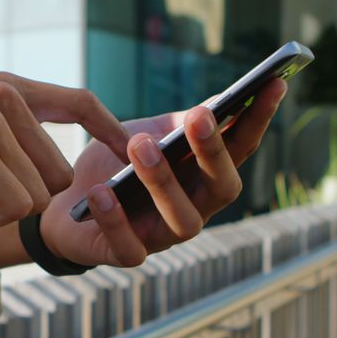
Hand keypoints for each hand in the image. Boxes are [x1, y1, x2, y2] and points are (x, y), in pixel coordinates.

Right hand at [0, 72, 128, 229]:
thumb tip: (57, 171)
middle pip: (57, 172)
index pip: (78, 101)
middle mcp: (5, 98)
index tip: (126, 151)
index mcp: (5, 85)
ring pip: (33, 197)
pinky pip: (10, 210)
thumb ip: (8, 127)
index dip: (108, 129)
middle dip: (19, 195)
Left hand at [40, 79, 287, 266]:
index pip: (240, 149)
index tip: (274, 83)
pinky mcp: (125, 254)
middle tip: (199, 117)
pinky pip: (128, 246)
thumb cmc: (112, 165)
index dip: (258, 119)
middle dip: (214, 153)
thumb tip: (217, 102)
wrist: (62, 201)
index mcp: (202, 177)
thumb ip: (175, 125)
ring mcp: (162, 236)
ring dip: (163, 182)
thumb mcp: (144, 135)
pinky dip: (115, 218)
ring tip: (140, 146)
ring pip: (182, 221)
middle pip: (221, 189)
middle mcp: (193, 209)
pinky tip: (101, 192)